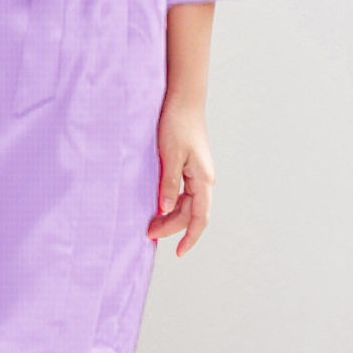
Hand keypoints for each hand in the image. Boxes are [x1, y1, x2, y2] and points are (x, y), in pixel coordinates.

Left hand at [147, 100, 213, 256]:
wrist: (183, 100)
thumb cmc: (177, 124)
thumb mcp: (170, 156)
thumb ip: (169, 184)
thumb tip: (167, 210)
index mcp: (203, 179)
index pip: (200, 218)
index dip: (190, 238)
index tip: (178, 253)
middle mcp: (204, 179)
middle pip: (191, 213)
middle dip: (172, 227)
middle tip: (148, 233)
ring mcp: (198, 172)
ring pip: (187, 203)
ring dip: (171, 215)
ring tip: (150, 222)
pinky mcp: (191, 165)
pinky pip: (184, 192)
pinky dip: (172, 202)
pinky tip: (158, 204)